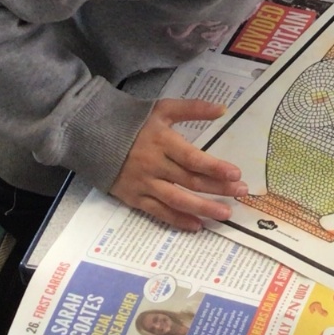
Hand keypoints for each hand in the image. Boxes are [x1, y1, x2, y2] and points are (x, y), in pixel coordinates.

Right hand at [109, 98, 246, 230]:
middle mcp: (153, 165)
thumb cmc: (133, 121)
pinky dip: (178, 220)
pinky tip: (197, 225)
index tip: (236, 174)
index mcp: (162, 141)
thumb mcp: (162, 109)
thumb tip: (222, 109)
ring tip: (225, 214)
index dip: (215, 168)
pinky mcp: (133, 198)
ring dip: (202, 208)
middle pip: (189, 181)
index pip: (192, 158)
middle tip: (241, 193)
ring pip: (176, 200)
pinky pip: (158, 212)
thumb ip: (193, 108)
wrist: (92, 135)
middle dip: (218, 188)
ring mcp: (142, 184)